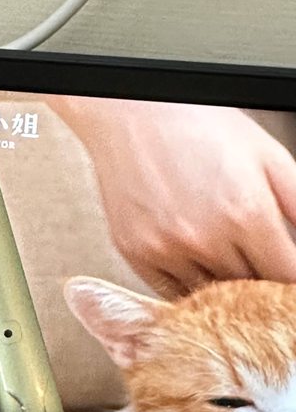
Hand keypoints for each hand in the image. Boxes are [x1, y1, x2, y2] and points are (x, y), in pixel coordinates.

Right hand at [51, 98, 295, 296]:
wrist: (132, 114)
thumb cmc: (198, 126)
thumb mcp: (267, 155)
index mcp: (246, 213)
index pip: (287, 277)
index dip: (291, 283)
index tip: (287, 278)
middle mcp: (203, 238)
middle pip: (249, 292)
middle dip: (259, 283)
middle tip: (253, 262)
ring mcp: (164, 248)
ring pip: (208, 297)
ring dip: (222, 286)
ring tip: (220, 256)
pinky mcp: (135, 253)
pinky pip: (169, 292)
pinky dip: (187, 284)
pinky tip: (192, 260)